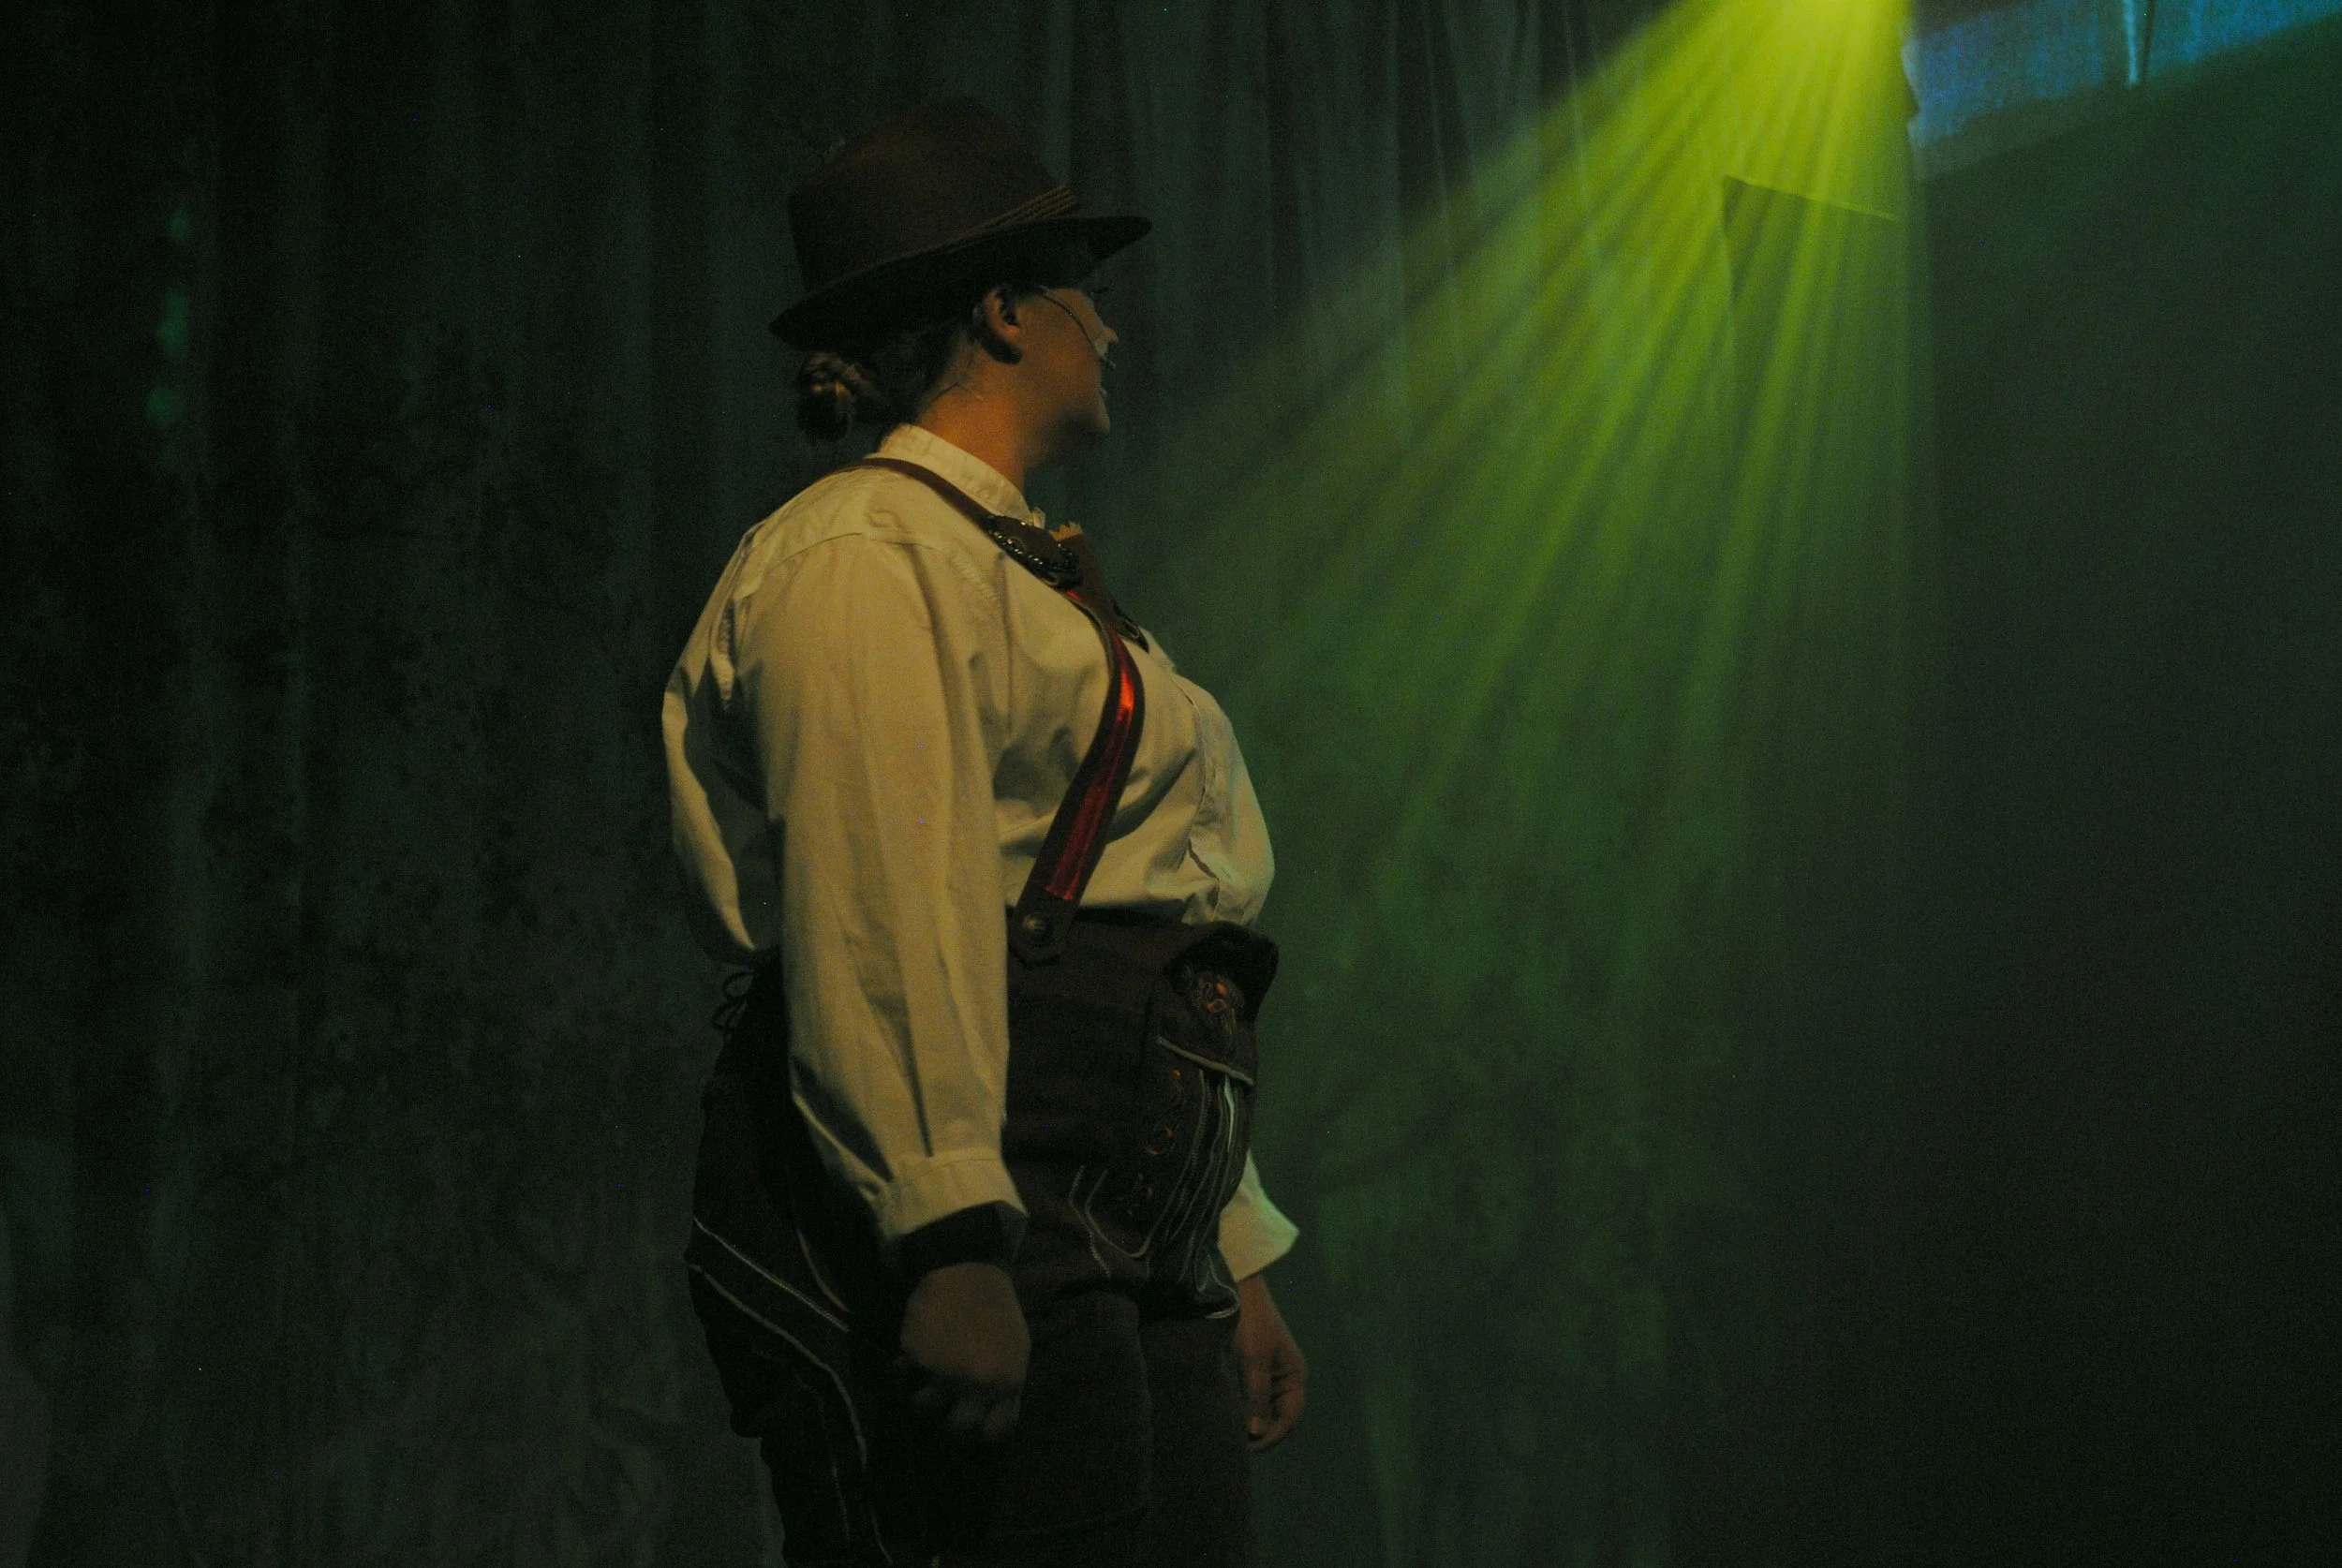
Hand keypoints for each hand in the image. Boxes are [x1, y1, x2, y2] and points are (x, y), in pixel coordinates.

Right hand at [897, 1261, 1028, 1443]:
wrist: (966, 1267)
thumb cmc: (996, 1310)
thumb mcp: (1016, 1348)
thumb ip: (1005, 1386)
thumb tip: (990, 1422)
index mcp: (1007, 1380)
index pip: (996, 1431)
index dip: (985, 1431)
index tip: (977, 1423)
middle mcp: (976, 1382)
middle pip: (958, 1429)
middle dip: (950, 1422)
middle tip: (947, 1408)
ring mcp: (943, 1369)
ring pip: (922, 1405)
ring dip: (921, 1395)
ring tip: (927, 1375)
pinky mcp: (915, 1353)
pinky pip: (903, 1374)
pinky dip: (906, 1365)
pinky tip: (919, 1344)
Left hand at [1235, 1272, 1306, 1449]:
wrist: (1234, 1288)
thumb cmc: (1250, 1321)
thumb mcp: (1254, 1359)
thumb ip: (1256, 1395)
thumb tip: (1256, 1431)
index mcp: (1294, 1376)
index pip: (1289, 1417)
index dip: (1271, 1435)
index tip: (1247, 1446)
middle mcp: (1283, 1378)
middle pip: (1274, 1416)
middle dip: (1257, 1431)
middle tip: (1232, 1444)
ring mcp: (1266, 1374)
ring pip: (1258, 1408)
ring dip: (1245, 1420)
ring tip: (1225, 1432)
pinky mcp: (1248, 1370)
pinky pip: (1246, 1397)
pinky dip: (1237, 1407)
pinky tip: (1222, 1413)